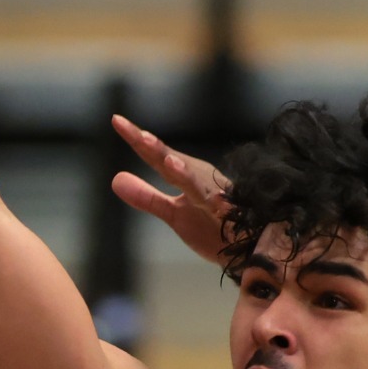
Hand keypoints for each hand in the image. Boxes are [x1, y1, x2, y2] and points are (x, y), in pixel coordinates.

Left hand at [109, 115, 234, 264]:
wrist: (252, 248)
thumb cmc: (212, 226)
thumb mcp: (173, 213)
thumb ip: (147, 197)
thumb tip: (115, 178)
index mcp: (188, 175)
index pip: (157, 157)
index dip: (138, 140)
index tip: (117, 120)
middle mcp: (202, 182)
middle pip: (177, 164)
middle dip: (159, 150)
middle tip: (140, 136)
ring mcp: (219, 200)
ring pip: (201, 186)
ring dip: (187, 174)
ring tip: (170, 162)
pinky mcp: (235, 220)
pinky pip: (230, 212)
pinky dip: (224, 206)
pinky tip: (216, 202)